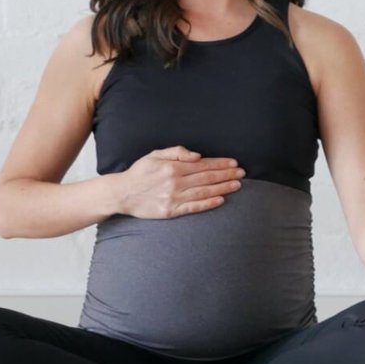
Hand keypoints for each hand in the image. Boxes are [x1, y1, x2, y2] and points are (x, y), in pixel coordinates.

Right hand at [116, 146, 243, 219]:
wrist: (122, 193)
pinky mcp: (171, 211)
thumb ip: (176, 152)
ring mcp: (174, 197)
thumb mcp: (155, 155)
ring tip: (237, 185)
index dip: (220, 164)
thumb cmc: (139, 172)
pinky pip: (194, 207)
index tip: (234, 163)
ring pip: (204, 192)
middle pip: (207, 178)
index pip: (203, 165)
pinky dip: (208, 204)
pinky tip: (220, 200)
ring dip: (222, 188)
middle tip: (242, 173)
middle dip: (226, 174)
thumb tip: (197, 156)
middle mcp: (175, 182)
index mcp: (173, 167)